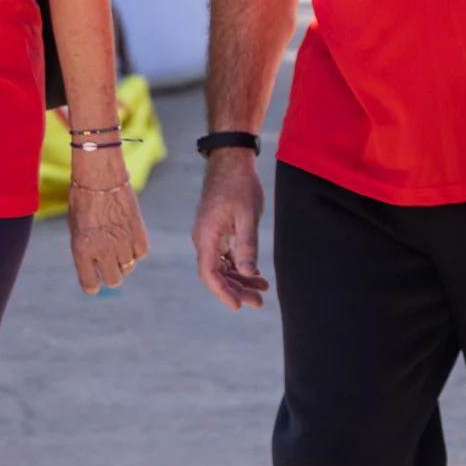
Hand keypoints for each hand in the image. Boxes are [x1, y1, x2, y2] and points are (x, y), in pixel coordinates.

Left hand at [65, 167, 148, 295]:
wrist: (100, 176)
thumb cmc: (83, 199)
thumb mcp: (76, 229)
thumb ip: (85, 251)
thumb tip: (96, 268)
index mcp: (82, 251)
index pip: (91, 284)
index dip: (93, 284)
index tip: (95, 280)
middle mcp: (103, 250)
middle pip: (114, 280)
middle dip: (111, 272)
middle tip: (109, 261)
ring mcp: (123, 242)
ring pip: (129, 266)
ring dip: (124, 258)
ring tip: (118, 240)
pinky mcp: (139, 232)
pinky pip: (141, 252)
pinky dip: (136, 247)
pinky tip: (129, 234)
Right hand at [190, 150, 267, 310]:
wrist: (231, 159)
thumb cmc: (240, 184)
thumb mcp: (248, 215)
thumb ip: (247, 245)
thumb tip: (247, 273)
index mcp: (207, 236)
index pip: (210, 274)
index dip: (224, 293)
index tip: (239, 306)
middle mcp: (203, 238)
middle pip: (216, 274)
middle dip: (237, 290)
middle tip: (259, 302)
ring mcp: (209, 235)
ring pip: (221, 266)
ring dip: (239, 279)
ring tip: (262, 289)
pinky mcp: (217, 230)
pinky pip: (224, 255)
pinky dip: (238, 266)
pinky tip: (255, 273)